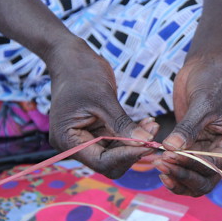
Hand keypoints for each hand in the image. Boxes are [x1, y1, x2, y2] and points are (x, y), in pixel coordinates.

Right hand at [46, 37, 158, 177]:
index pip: (101, 162)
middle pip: (109, 163)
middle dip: (132, 151)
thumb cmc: (82, 73)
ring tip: (153, 126)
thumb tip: (145, 143)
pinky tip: (148, 124)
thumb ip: (123, 123)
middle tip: (153, 137)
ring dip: (136, 142)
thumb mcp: (104, 99)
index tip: (148, 146)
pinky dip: (132, 134)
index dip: (126, 157)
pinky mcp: (97, 131)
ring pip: (116, 152)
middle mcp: (74, 144)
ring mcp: (86, 138)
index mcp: (68, 139)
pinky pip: (117, 140)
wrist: (72, 57)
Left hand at [154, 57, 221, 195]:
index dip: (189, 165)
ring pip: (194, 177)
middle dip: (183, 175)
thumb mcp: (202, 103)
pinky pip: (185, 164)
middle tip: (160, 164)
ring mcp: (210, 149)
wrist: (208, 64)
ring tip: (157, 166)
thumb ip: (187, 128)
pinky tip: (159, 164)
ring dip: (177, 176)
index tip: (167, 157)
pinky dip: (174, 168)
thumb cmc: (213, 79)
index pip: (212, 167)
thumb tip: (170, 149)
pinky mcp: (196, 144)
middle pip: (205, 180)